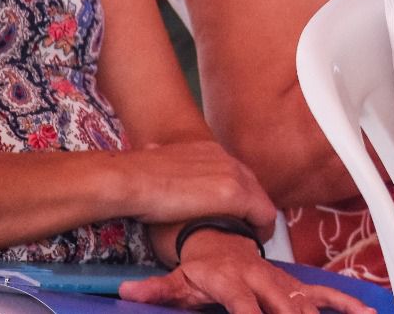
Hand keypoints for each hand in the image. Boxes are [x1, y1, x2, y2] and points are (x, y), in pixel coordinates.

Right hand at [119, 140, 276, 234]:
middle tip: (244, 229)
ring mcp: (233, 175)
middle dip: (250, 207)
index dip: (237, 195)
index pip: (234, 173)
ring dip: (255, 220)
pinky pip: (263, 214)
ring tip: (248, 238)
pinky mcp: (235, 194)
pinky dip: (261, 230)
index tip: (231, 213)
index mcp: (208, 149)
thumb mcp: (157, 165)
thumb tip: (154, 161)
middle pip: (252, 185)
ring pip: (261, 200)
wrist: (131, 179)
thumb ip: (169, 169)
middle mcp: (226, 158)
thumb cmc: (133, 178)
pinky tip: (252, 243)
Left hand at [120, 229, 374, 313]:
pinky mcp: (293, 285)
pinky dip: (345, 301)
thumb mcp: (176, 278)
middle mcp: (263, 281)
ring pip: (310, 299)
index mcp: (234, 281)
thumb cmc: (200, 263)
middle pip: (286, 305)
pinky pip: (323, 293)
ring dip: (332, 310)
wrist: (221, 234)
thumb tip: (127, 291)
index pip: (243, 305)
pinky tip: (366, 311)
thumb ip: (157, 288)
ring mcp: (281, 283)